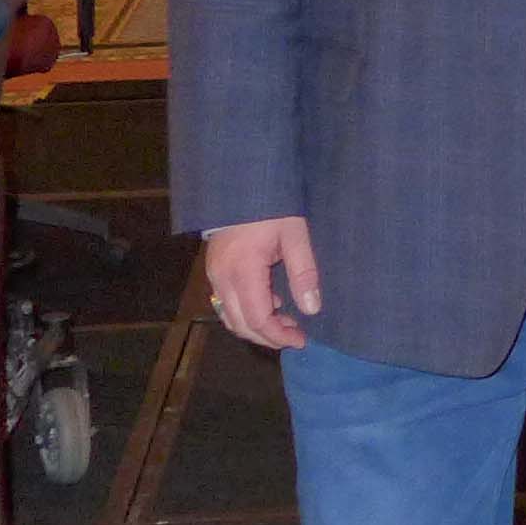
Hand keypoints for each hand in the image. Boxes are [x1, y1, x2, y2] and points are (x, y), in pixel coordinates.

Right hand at [203, 215, 320, 349]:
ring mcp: (214, 275)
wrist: (240, 185)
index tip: (301, 340)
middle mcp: (222, 278)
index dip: (278, 336)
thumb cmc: (272, 207)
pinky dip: (246, 312)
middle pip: (240, 324)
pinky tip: (270, 303)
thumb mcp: (295, 236)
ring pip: (230, 317)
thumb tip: (311, 309)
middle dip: (268, 336)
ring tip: (285, 322)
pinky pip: (226, 304)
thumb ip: (303, 273)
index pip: (257, 319)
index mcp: (243, 271)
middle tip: (296, 335)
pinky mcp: (214, 270)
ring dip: (256, 327)